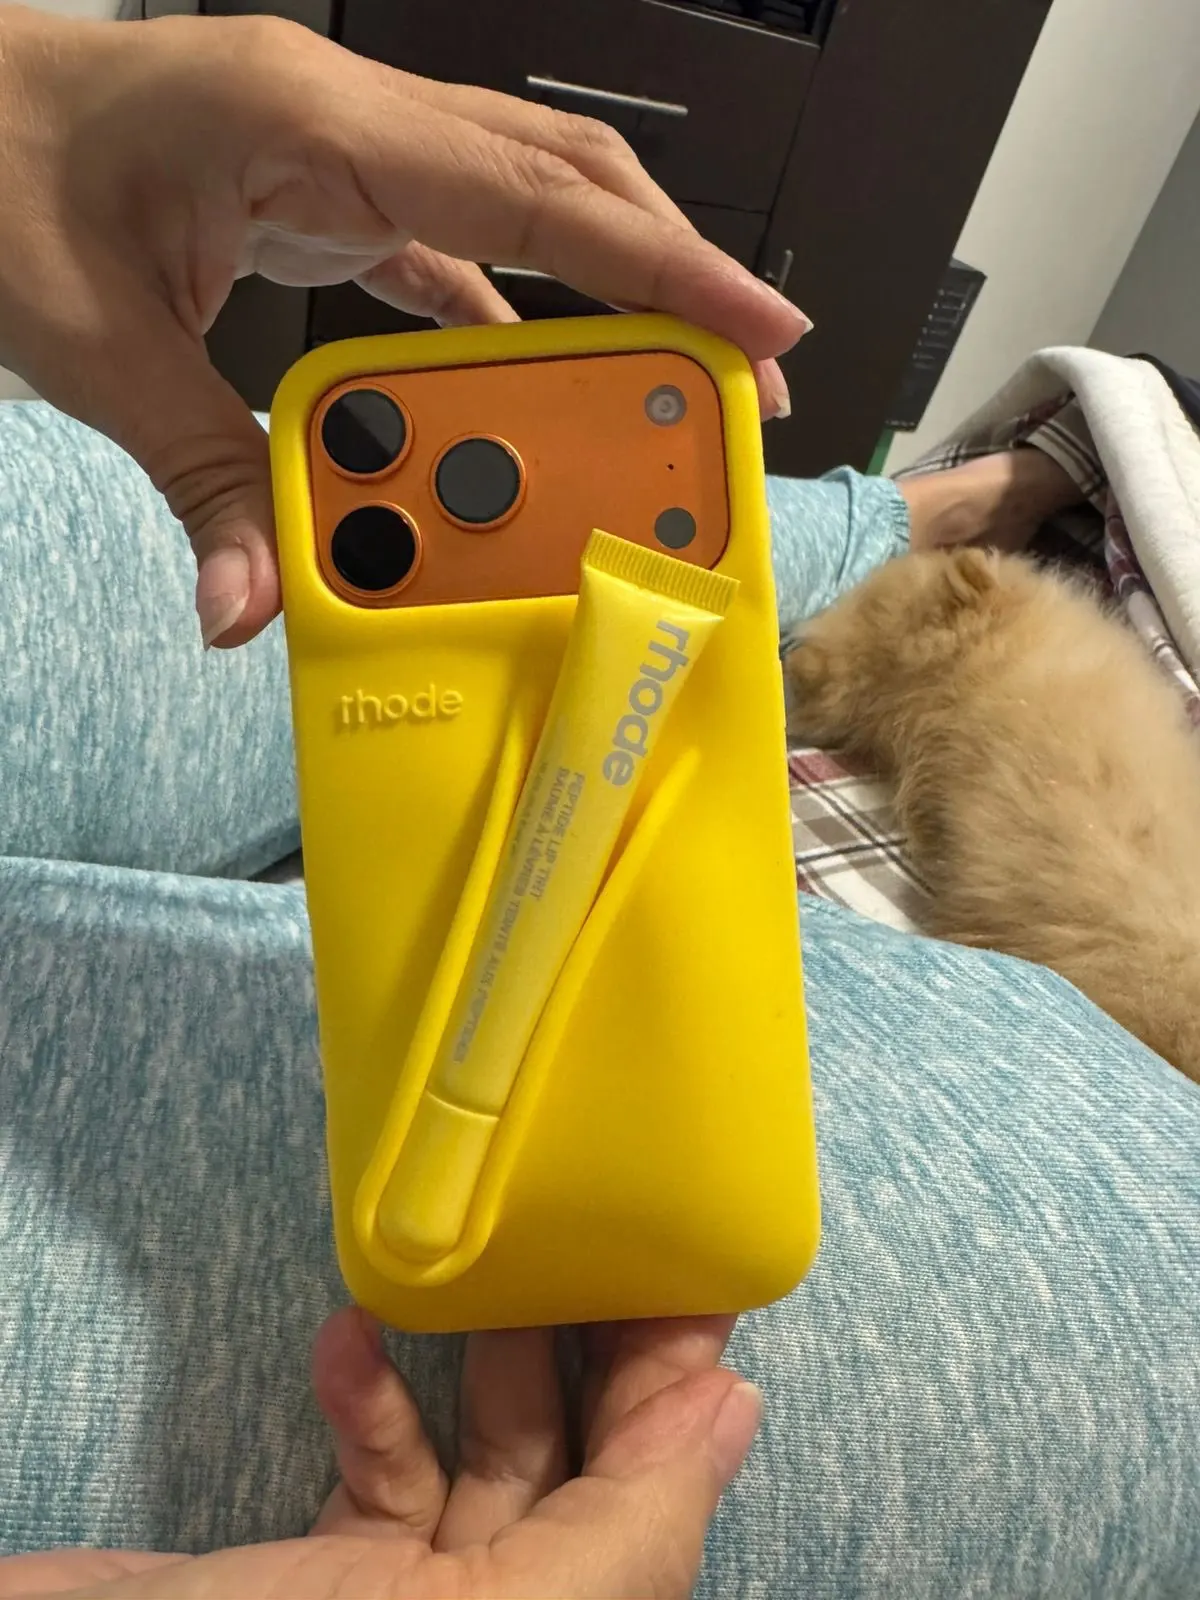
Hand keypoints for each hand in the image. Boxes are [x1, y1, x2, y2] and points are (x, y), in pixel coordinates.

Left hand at [0, 7, 807, 648]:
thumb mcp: (89, 341)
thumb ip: (193, 473)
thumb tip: (249, 610)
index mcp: (310, 125)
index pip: (532, 198)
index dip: (664, 266)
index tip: (760, 327)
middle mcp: (351, 121)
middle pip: (564, 180)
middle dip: (673, 275)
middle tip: (746, 377)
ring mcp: (344, 147)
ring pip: (524, 201)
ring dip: (610, 287)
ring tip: (668, 386)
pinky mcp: (326, 186)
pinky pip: (452, 246)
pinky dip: (513, 316)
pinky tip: (536, 386)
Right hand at [0, 1308, 760, 1598]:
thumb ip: (633, 1521)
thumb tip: (736, 1407)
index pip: (656, 1500)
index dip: (678, 1389)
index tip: (687, 1272)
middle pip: (578, 1470)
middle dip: (587, 1352)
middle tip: (592, 1240)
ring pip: (482, 1457)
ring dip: (479, 1356)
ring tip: (481, 1273)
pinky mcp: (316, 1575)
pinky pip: (373, 1471)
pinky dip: (368, 1400)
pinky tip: (346, 1338)